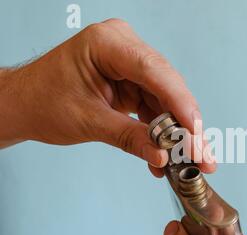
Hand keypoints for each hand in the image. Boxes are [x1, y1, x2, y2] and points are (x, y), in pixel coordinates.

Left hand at [0, 18, 214, 175]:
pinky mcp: (132, 82)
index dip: (180, 103)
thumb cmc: (43, 101)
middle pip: (167, 86)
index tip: (195, 132)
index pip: (154, 70)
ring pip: (167, 99)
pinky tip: (167, 154)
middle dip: (185, 124)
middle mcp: (124, 48)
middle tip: (200, 153)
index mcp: (107, 43)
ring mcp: (130, 64)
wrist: (26, 105)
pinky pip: (156, 106)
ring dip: (178, 132)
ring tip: (189, 160)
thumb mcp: (88, 121)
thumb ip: (129, 137)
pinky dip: (162, 132)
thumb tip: (162, 155)